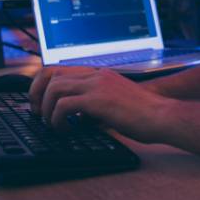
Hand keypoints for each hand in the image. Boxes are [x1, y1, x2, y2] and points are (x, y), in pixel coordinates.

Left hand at [29, 66, 170, 142]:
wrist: (162, 116)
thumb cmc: (143, 115)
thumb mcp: (114, 104)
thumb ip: (93, 107)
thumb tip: (76, 118)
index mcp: (99, 73)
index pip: (60, 68)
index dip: (43, 84)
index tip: (39, 103)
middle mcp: (96, 74)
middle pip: (51, 74)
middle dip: (37, 94)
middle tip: (37, 114)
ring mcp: (97, 85)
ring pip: (54, 88)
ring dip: (46, 109)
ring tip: (53, 125)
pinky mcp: (98, 100)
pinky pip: (64, 105)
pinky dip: (58, 119)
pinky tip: (66, 131)